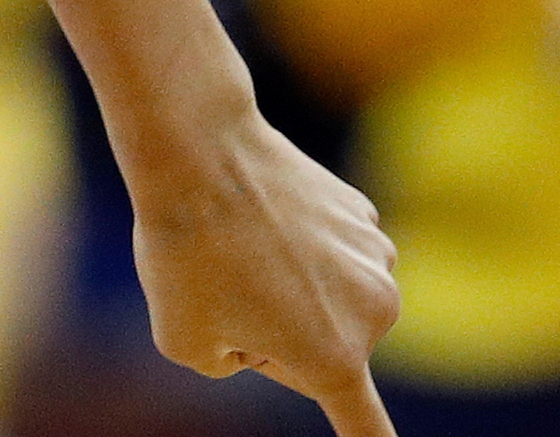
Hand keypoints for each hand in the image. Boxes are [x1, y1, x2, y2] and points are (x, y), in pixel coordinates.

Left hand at [127, 105, 400, 436]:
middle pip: (320, 347)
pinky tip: (264, 213)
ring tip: (240, 242)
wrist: (200, 150)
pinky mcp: (364, 215)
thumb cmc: (184, 252)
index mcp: (332, 359)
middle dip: (276, 328)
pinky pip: (328, 249)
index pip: (365, 427)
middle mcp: (375, 315)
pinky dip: (298, 239)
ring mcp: (376, 260)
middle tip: (228, 280)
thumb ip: (229, 365)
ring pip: (326, 295)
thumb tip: (264, 339)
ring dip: (288, 281)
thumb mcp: (182, 340)